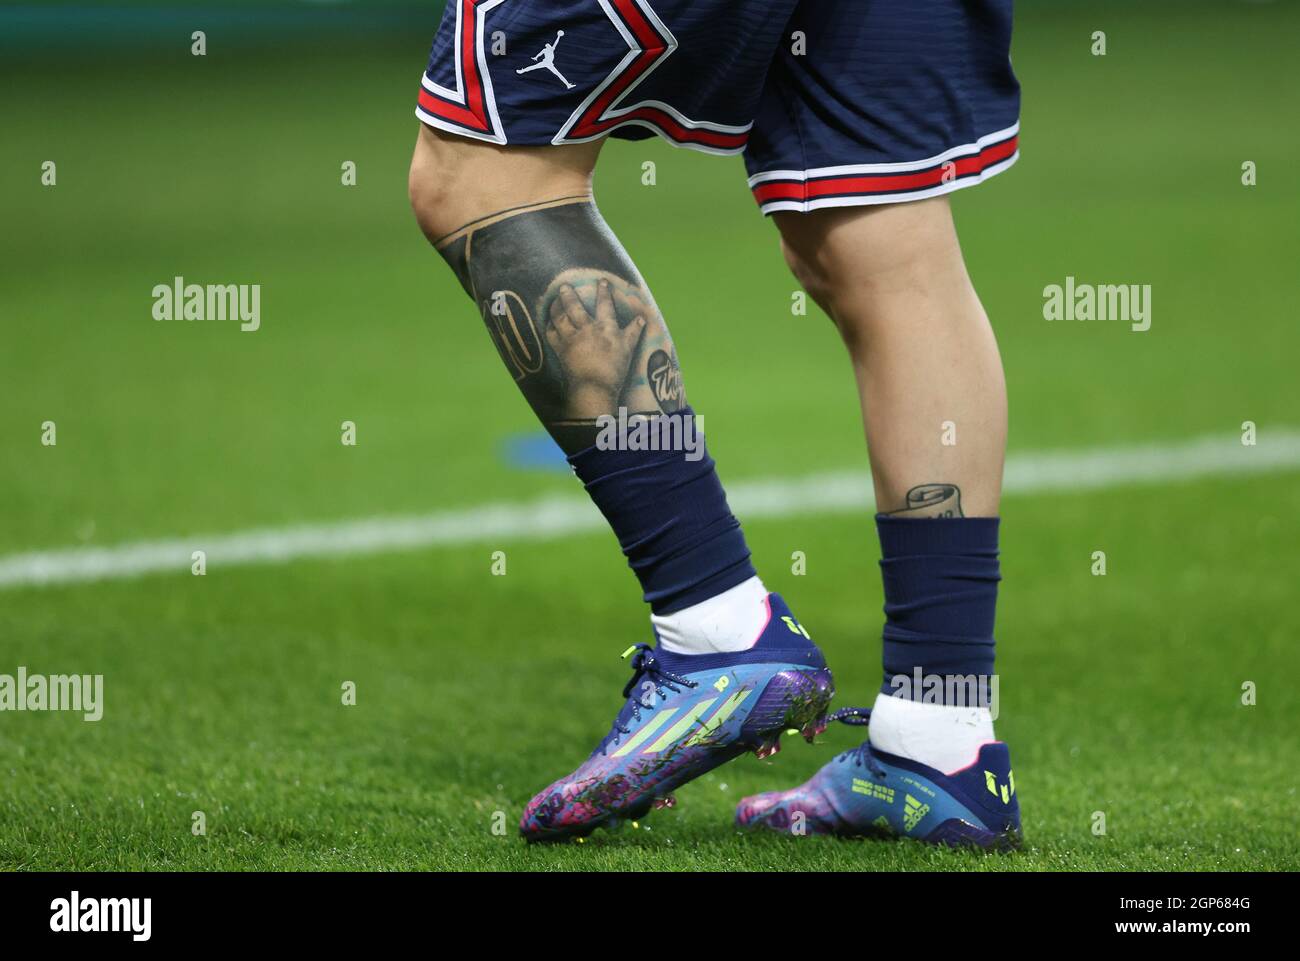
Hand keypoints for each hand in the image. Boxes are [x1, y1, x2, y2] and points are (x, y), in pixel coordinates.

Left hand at [545, 279, 645, 417]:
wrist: (594, 387)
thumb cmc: (614, 369)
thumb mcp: (628, 349)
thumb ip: (633, 331)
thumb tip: (642, 318)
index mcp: (605, 327)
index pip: (605, 305)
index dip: (603, 292)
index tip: (601, 281)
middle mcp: (586, 329)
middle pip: (575, 307)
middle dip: (569, 295)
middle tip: (563, 285)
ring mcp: (571, 339)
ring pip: (560, 318)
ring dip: (556, 307)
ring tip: (553, 300)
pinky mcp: (561, 350)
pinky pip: (551, 335)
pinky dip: (549, 327)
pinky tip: (548, 322)